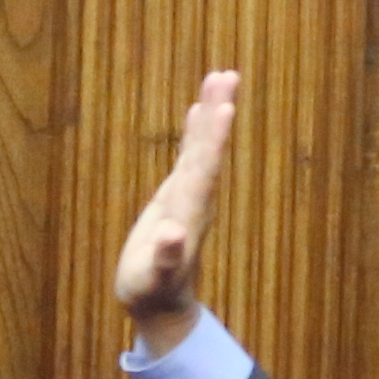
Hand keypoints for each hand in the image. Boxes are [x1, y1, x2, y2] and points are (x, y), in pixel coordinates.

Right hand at [111, 69, 241, 348]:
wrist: (163, 303)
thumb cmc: (151, 291)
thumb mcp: (153, 278)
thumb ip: (166, 257)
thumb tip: (173, 234)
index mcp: (189, 213)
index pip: (204, 169)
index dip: (212, 138)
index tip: (224, 106)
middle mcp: (196, 198)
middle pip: (208, 149)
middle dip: (216, 113)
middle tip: (226, 76)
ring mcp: (190, 195)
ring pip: (203, 147)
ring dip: (211, 114)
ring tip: (219, 79)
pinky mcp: (178, 195)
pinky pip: (190, 155)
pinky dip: (195, 131)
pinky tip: (198, 110)